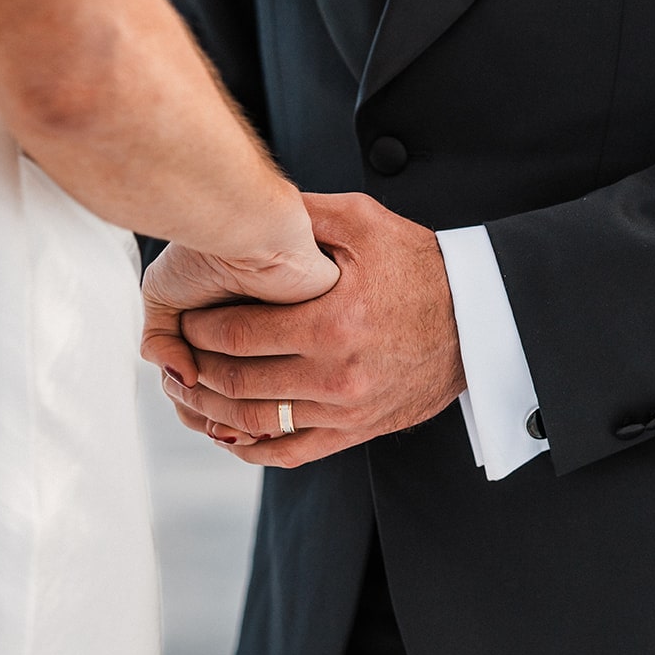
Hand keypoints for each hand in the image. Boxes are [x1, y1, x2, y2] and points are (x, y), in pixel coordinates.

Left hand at [159, 193, 467, 467]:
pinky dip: (250, 446)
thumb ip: (302, 214)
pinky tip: (225, 429)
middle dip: (195, 369)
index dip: (196, 330)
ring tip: (190, 389)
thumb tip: (245, 203)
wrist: (477, 320)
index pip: (236, 337)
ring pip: (255, 423)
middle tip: (176, 353)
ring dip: (212, 410)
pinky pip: (289, 452)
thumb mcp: (365, 222)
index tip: (183, 317)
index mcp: (331, 322)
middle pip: (237, 383)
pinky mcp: (356, 432)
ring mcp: (346, 410)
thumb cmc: (418, 265)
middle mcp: (336, 374)